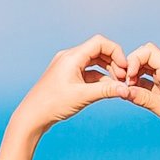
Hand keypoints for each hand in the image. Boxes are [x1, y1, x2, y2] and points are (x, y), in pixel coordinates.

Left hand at [8, 35, 133, 135]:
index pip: (100, 43)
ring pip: (93, 61)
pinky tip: (107, 88)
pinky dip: (98, 77)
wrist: (32, 116)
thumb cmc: (53, 104)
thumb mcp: (83, 96)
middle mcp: (69, 57)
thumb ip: (106, 91)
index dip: (116, 52)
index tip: (124, 68)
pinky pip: (87, 71)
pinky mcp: (66, 75)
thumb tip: (127, 89)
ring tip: (117, 83)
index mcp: (72, 57)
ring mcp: (67, 66)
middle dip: (113, 62)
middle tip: (123, 78)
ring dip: (107, 70)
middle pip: (98, 51)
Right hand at [119, 43, 159, 151]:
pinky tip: (130, 98)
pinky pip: (144, 87)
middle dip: (130, 67)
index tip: (128, 78)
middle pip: (144, 59)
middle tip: (123, 85)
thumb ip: (145, 99)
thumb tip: (123, 91)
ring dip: (131, 78)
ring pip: (143, 73)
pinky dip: (135, 89)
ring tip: (124, 92)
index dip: (134, 60)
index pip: (149, 52)